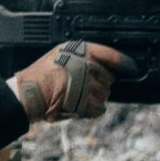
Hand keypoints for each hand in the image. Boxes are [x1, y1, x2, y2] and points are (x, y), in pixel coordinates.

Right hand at [10, 41, 132, 122]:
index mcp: (80, 51)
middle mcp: (85, 66)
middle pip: (109, 77)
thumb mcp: (61, 53)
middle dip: (100, 83)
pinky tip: (81, 105)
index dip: (123, 62)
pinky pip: (99, 108)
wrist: (28, 92)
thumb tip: (106, 65)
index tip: (131, 67)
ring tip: (78, 96)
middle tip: (83, 86)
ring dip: (95, 97)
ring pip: (105, 94)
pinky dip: (93, 109)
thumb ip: (83, 56)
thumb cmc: (42, 74)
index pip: (110, 55)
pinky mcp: (84, 102)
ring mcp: (85, 84)